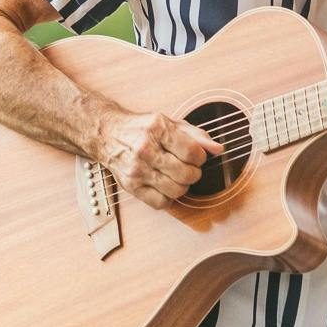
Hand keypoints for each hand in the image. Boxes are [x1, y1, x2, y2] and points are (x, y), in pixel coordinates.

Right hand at [94, 108, 223, 209]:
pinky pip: (160, 203)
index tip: (197, 156)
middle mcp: (144, 150)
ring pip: (176, 190)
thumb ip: (196, 135)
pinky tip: (166, 186)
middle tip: (189, 168)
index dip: (201, 157)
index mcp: (157, 129)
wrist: (107, 134)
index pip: (192, 152)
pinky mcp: (130, 186)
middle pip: (186, 174)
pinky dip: (169, 198)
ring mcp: (136, 170)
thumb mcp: (169, 123)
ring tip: (178, 176)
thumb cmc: (141, 128)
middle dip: (194, 173)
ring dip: (183, 186)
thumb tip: (218, 149)